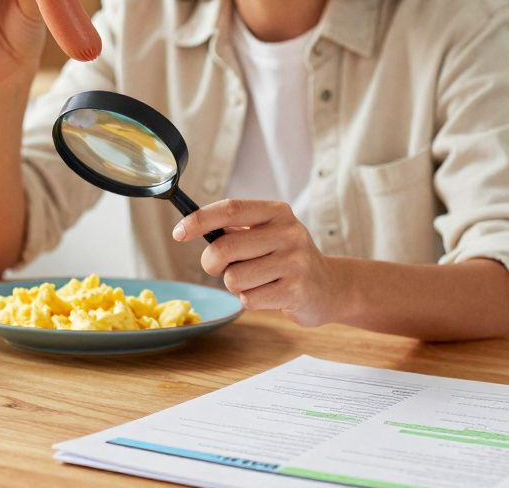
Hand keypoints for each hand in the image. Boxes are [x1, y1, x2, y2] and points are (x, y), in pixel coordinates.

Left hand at [173, 199, 342, 326]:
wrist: (330, 287)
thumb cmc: (286, 258)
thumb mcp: (267, 234)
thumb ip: (234, 230)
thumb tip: (191, 226)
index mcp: (276, 212)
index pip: (230, 209)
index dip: (199, 220)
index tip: (178, 233)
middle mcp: (288, 232)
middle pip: (225, 247)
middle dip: (212, 264)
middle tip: (221, 268)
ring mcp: (294, 262)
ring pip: (234, 278)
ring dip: (236, 285)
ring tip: (257, 281)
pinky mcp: (296, 291)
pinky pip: (249, 299)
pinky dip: (251, 300)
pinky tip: (270, 294)